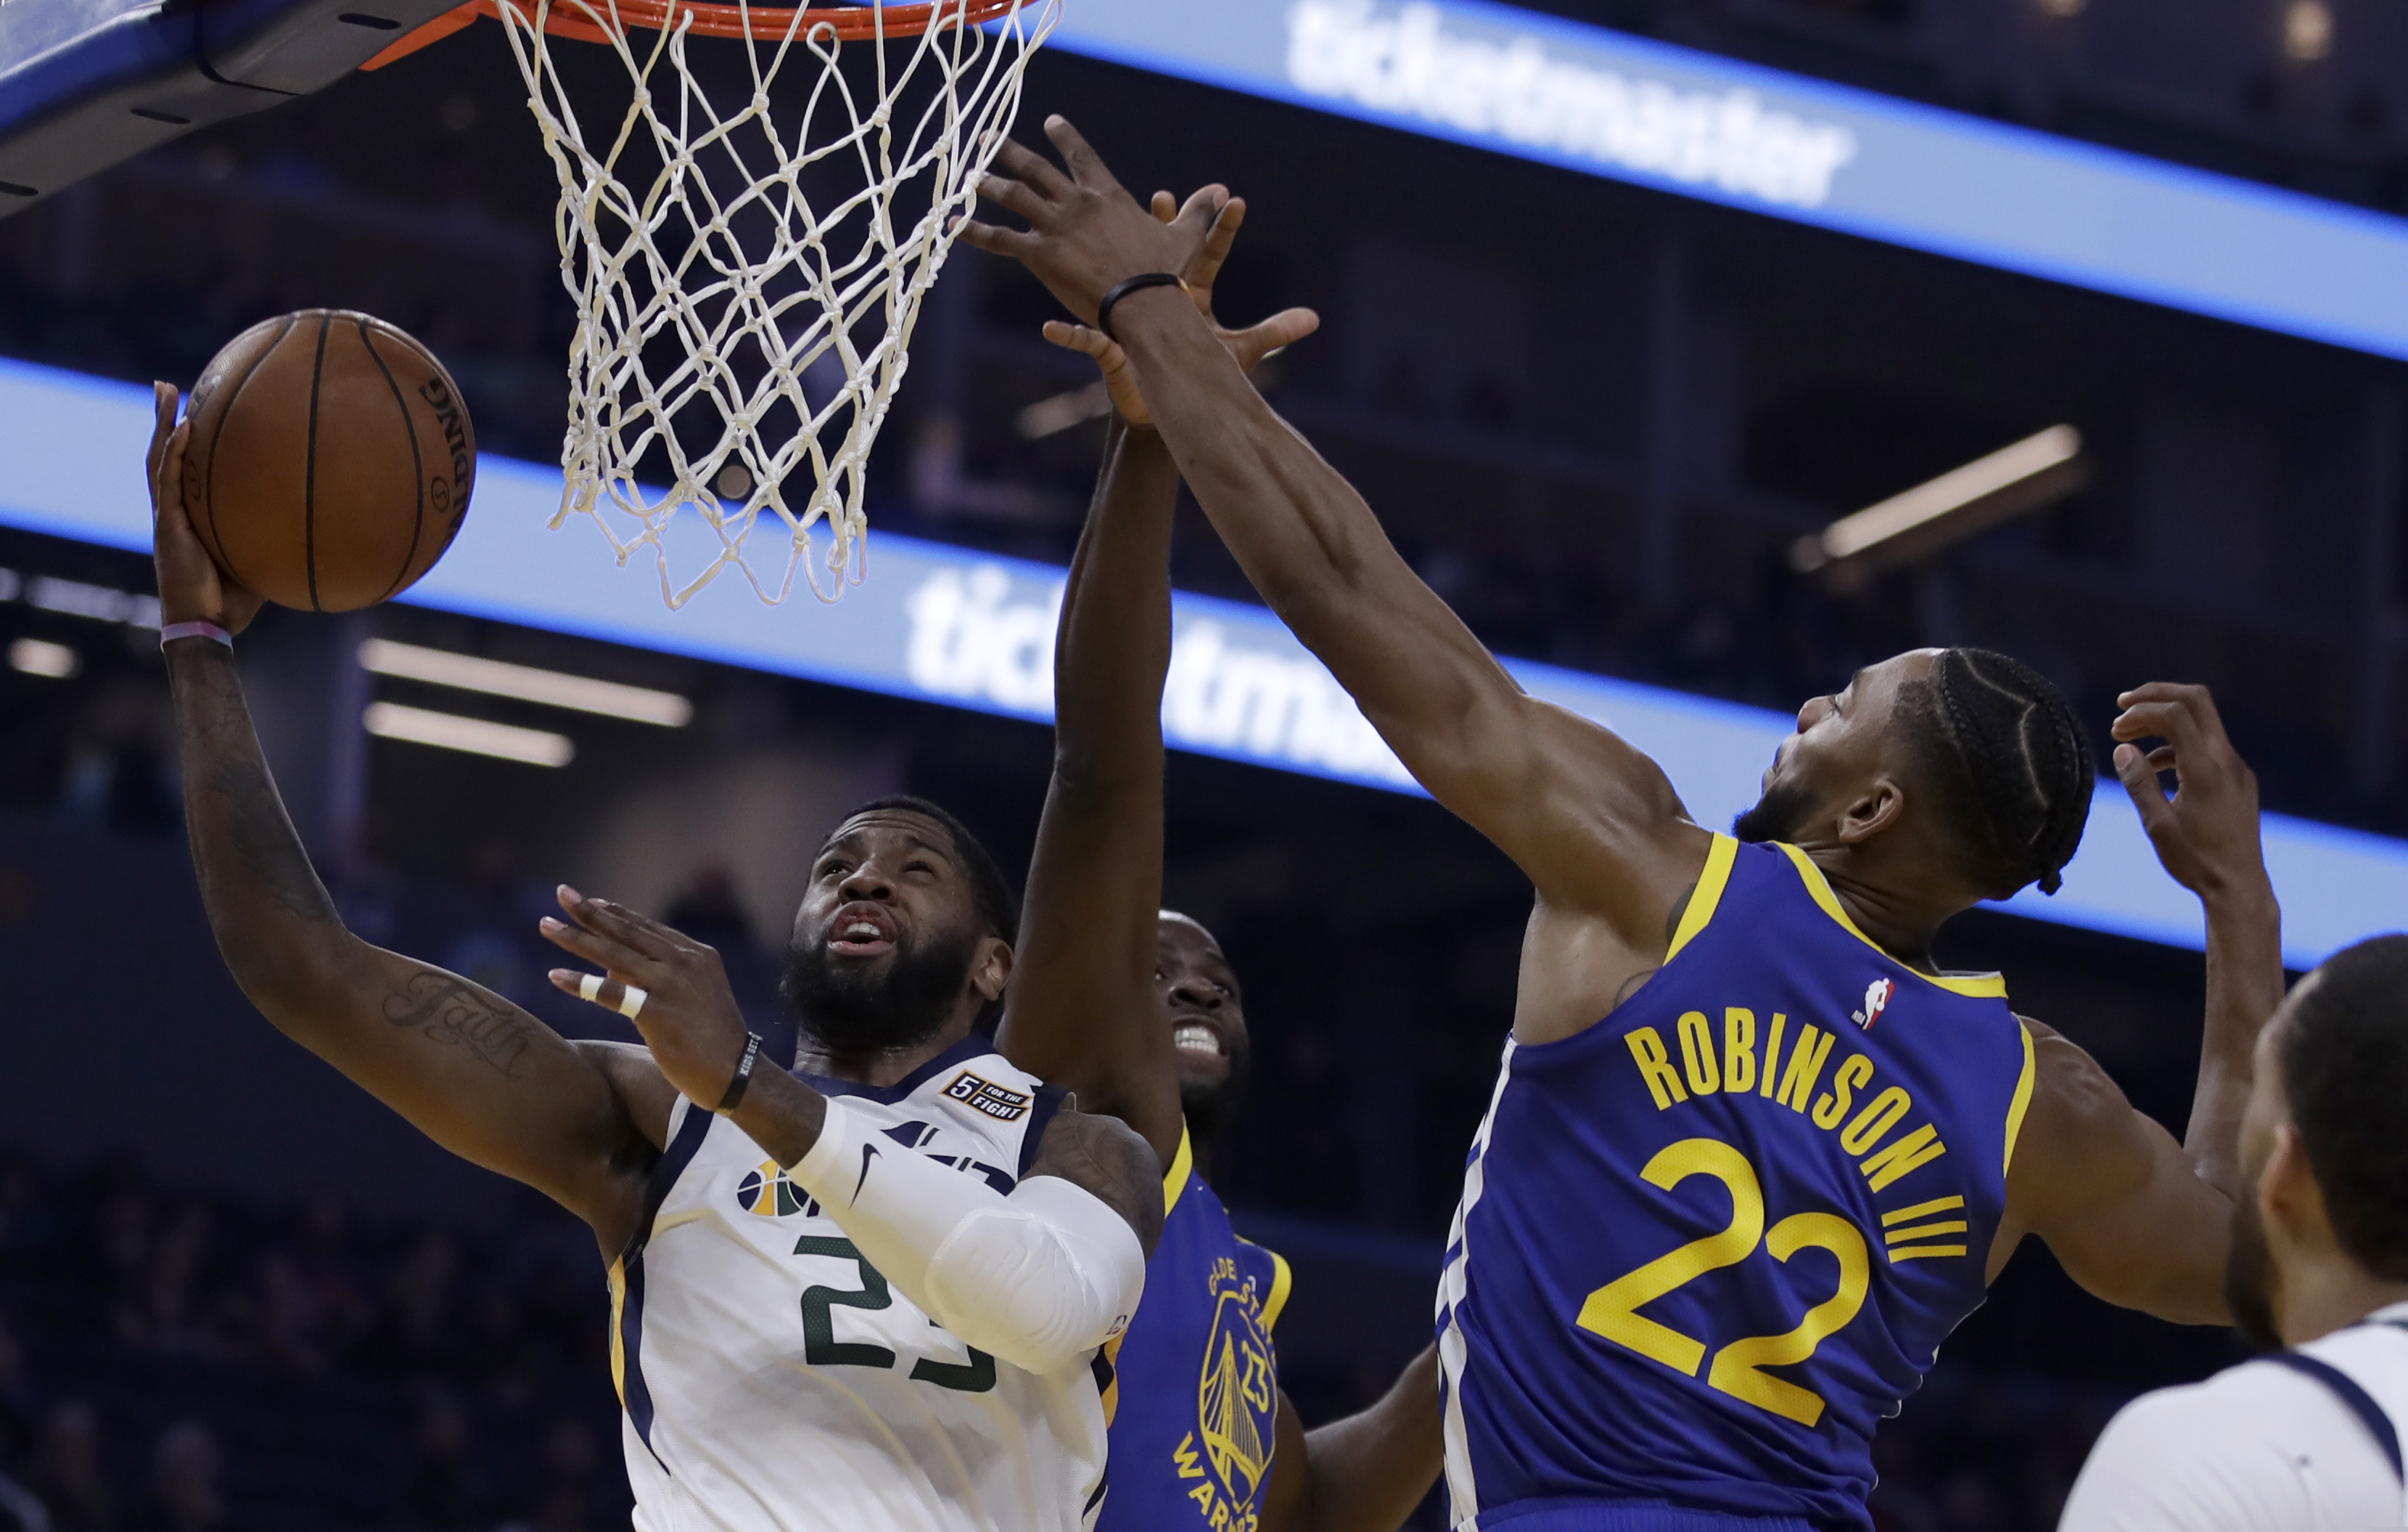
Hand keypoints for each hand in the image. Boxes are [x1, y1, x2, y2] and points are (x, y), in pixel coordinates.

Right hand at [148, 382, 263, 633]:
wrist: (210, 625)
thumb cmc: (237, 599)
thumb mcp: (263, 556)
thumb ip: (280, 535)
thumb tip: (324, 520)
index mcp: (190, 514)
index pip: (183, 468)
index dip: (184, 440)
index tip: (195, 409)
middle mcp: (174, 509)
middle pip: (163, 453)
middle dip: (164, 418)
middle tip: (166, 386)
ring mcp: (167, 515)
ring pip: (157, 459)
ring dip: (162, 423)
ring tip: (165, 389)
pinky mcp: (168, 526)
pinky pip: (168, 483)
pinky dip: (173, 454)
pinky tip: (183, 430)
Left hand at [541, 886, 752, 1107]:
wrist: (735, 1072)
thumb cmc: (710, 1039)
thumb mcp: (690, 997)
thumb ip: (654, 979)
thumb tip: (611, 970)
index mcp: (696, 954)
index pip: (646, 927)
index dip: (614, 912)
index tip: (587, 901)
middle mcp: (685, 962)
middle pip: (626, 932)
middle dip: (589, 912)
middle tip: (562, 894)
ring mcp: (671, 986)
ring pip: (614, 955)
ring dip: (576, 938)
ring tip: (546, 926)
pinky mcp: (658, 1014)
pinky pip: (611, 994)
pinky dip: (581, 983)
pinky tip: (554, 975)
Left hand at [960, 117, 1219, 326]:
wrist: (1143, 301)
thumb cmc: (1166, 275)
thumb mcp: (1186, 238)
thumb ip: (1200, 213)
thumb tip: (1226, 193)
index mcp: (1106, 194)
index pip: (1081, 156)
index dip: (1064, 137)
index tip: (1050, 122)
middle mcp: (1075, 202)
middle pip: (1035, 169)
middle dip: (1009, 152)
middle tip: (989, 141)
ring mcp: (1054, 225)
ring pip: (1012, 196)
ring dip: (987, 184)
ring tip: (969, 175)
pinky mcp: (1038, 254)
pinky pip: (999, 239)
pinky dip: (974, 230)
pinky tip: (952, 226)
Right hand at [1041, 191, 1319, 427]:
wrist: (1164, 399)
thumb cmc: (1199, 370)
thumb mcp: (1238, 353)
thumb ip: (1273, 333)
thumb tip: (1314, 319)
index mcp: (1188, 295)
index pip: (1207, 256)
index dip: (1220, 230)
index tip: (1232, 198)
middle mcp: (1157, 298)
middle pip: (1156, 257)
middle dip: (1158, 228)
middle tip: (1163, 197)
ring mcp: (1129, 319)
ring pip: (1113, 288)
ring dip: (1101, 267)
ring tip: (1095, 238)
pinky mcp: (1109, 349)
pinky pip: (1085, 341)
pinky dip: (1068, 336)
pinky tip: (1051, 328)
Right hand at [2111, 682, 2269, 901]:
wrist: (2239, 886)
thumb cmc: (2196, 860)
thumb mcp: (2157, 824)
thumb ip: (2139, 783)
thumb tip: (2123, 750)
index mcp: (2206, 770)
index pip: (2176, 714)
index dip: (2142, 711)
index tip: (2116, 728)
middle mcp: (2227, 761)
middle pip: (2196, 701)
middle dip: (2157, 696)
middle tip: (2123, 705)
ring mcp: (2236, 769)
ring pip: (2201, 723)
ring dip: (2164, 723)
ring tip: (2129, 741)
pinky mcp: (2238, 780)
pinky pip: (2207, 746)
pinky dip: (2177, 744)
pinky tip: (2155, 766)